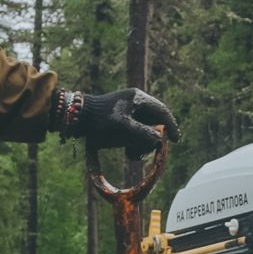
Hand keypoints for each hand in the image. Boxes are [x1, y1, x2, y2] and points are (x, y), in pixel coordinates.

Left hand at [58, 87, 176, 155]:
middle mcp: (135, 103)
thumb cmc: (99, 121)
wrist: (77, 119)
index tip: (175, 140)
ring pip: (145, 130)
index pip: (162, 111)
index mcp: (138, 98)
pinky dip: (134, 143)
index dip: (170, 126)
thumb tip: (160, 139)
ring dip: (142, 144)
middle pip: (154, 123)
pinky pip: (135, 133)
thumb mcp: (123, 127)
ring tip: (132, 154)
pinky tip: (128, 152)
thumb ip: (143, 133)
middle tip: (147, 152)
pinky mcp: (121, 121)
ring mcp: (128, 112)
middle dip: (152, 140)